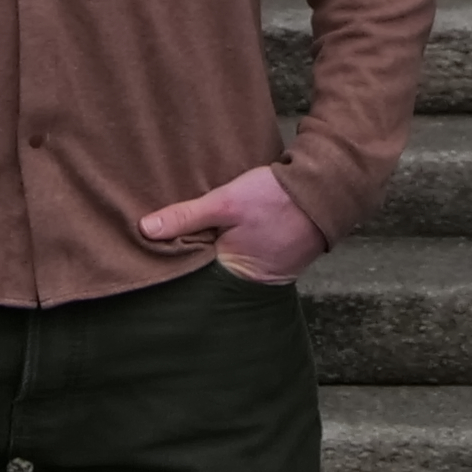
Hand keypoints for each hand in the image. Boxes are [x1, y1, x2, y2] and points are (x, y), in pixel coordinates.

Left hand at [138, 164, 327, 284]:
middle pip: (208, 272)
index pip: (192, 276)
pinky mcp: (276, 259)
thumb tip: (145, 229)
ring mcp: (266, 272)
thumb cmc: (277, 198)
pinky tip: (220, 229)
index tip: (150, 250)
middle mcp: (251, 283)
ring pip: (225, 263)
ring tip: (189, 233)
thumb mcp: (226, 202)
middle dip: (191, 256)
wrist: (325, 189)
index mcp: (235, 275)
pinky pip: (244, 255)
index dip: (172, 261)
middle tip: (163, 240)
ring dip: (211, 247)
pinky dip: (231, 244)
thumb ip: (187, 217)